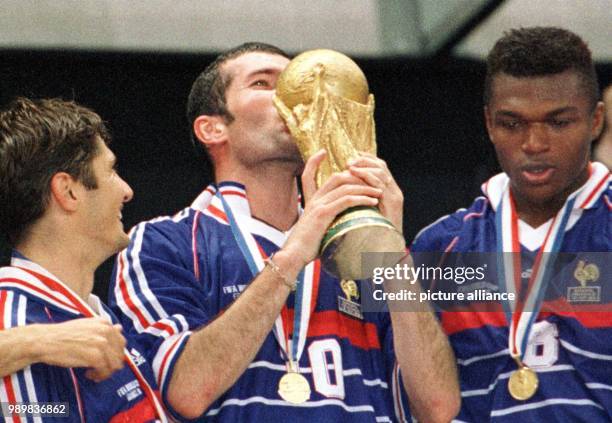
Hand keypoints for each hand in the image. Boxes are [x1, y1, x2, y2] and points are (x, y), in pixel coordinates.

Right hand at [36, 317, 125, 381]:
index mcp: (104, 323)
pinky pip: (105, 371)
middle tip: (100, 369)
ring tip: (93, 373)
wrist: (45, 340)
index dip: (114, 354)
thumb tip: (120, 328)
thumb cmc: (63, 335)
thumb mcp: (87, 326)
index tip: (105, 360)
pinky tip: (88, 374)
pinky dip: (98, 376)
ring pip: (114, 364)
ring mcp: (101, 343)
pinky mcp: (95, 356)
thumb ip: (104, 328)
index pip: (121, 342)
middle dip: (111, 364)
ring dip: (105, 372)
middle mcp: (106, 331)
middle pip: (119, 354)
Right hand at [281, 150, 382, 267]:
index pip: (308, 174)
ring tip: (379, 191)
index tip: (322, 152)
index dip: (313, 161)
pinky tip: (372, 201)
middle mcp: (314, 200)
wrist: (293, 255)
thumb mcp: (315, 229)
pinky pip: (346, 200)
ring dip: (365, 187)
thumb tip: (339, 225)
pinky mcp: (323, 213)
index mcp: (310, 202)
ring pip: (345, 187)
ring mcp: (318, 205)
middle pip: (337, 177)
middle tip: (373, 180)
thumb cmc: (305, 248)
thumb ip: (325, 222)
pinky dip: (362, 198)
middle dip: (357, 176)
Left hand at [347, 153, 403, 231]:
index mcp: (388, 192)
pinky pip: (380, 184)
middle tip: (349, 160)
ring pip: (381, 172)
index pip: (380, 168)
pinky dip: (367, 176)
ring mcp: (395, 196)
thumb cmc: (371, 235)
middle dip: (364, 160)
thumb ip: (360, 199)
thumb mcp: (365, 212)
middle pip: (382, 166)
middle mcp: (394, 191)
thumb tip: (344, 189)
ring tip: (350, 165)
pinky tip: (355, 174)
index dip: (367, 159)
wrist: (385, 252)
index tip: (352, 155)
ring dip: (364, 166)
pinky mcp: (393, 202)